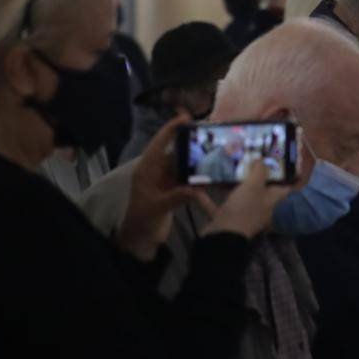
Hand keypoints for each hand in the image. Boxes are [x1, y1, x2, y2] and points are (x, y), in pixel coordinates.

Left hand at [117, 115, 204, 259]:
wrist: (141, 240)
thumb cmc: (142, 221)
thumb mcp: (157, 208)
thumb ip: (177, 197)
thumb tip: (197, 189)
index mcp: (147, 170)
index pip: (158, 144)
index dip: (170, 129)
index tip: (186, 117)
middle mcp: (157, 172)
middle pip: (175, 152)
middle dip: (191, 144)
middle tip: (211, 134)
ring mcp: (167, 181)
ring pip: (185, 166)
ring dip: (199, 162)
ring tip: (218, 153)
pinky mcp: (175, 191)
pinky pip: (190, 181)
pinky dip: (200, 181)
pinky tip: (214, 179)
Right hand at [195, 152, 296, 239]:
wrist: (221, 237)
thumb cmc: (243, 209)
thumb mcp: (254, 186)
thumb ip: (259, 171)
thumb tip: (262, 160)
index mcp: (270, 201)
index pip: (284, 189)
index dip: (287, 178)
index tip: (281, 164)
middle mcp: (258, 209)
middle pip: (259, 191)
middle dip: (253, 177)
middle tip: (247, 159)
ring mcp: (240, 215)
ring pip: (236, 198)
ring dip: (229, 186)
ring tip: (223, 169)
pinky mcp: (223, 220)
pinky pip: (215, 206)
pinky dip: (206, 198)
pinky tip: (196, 188)